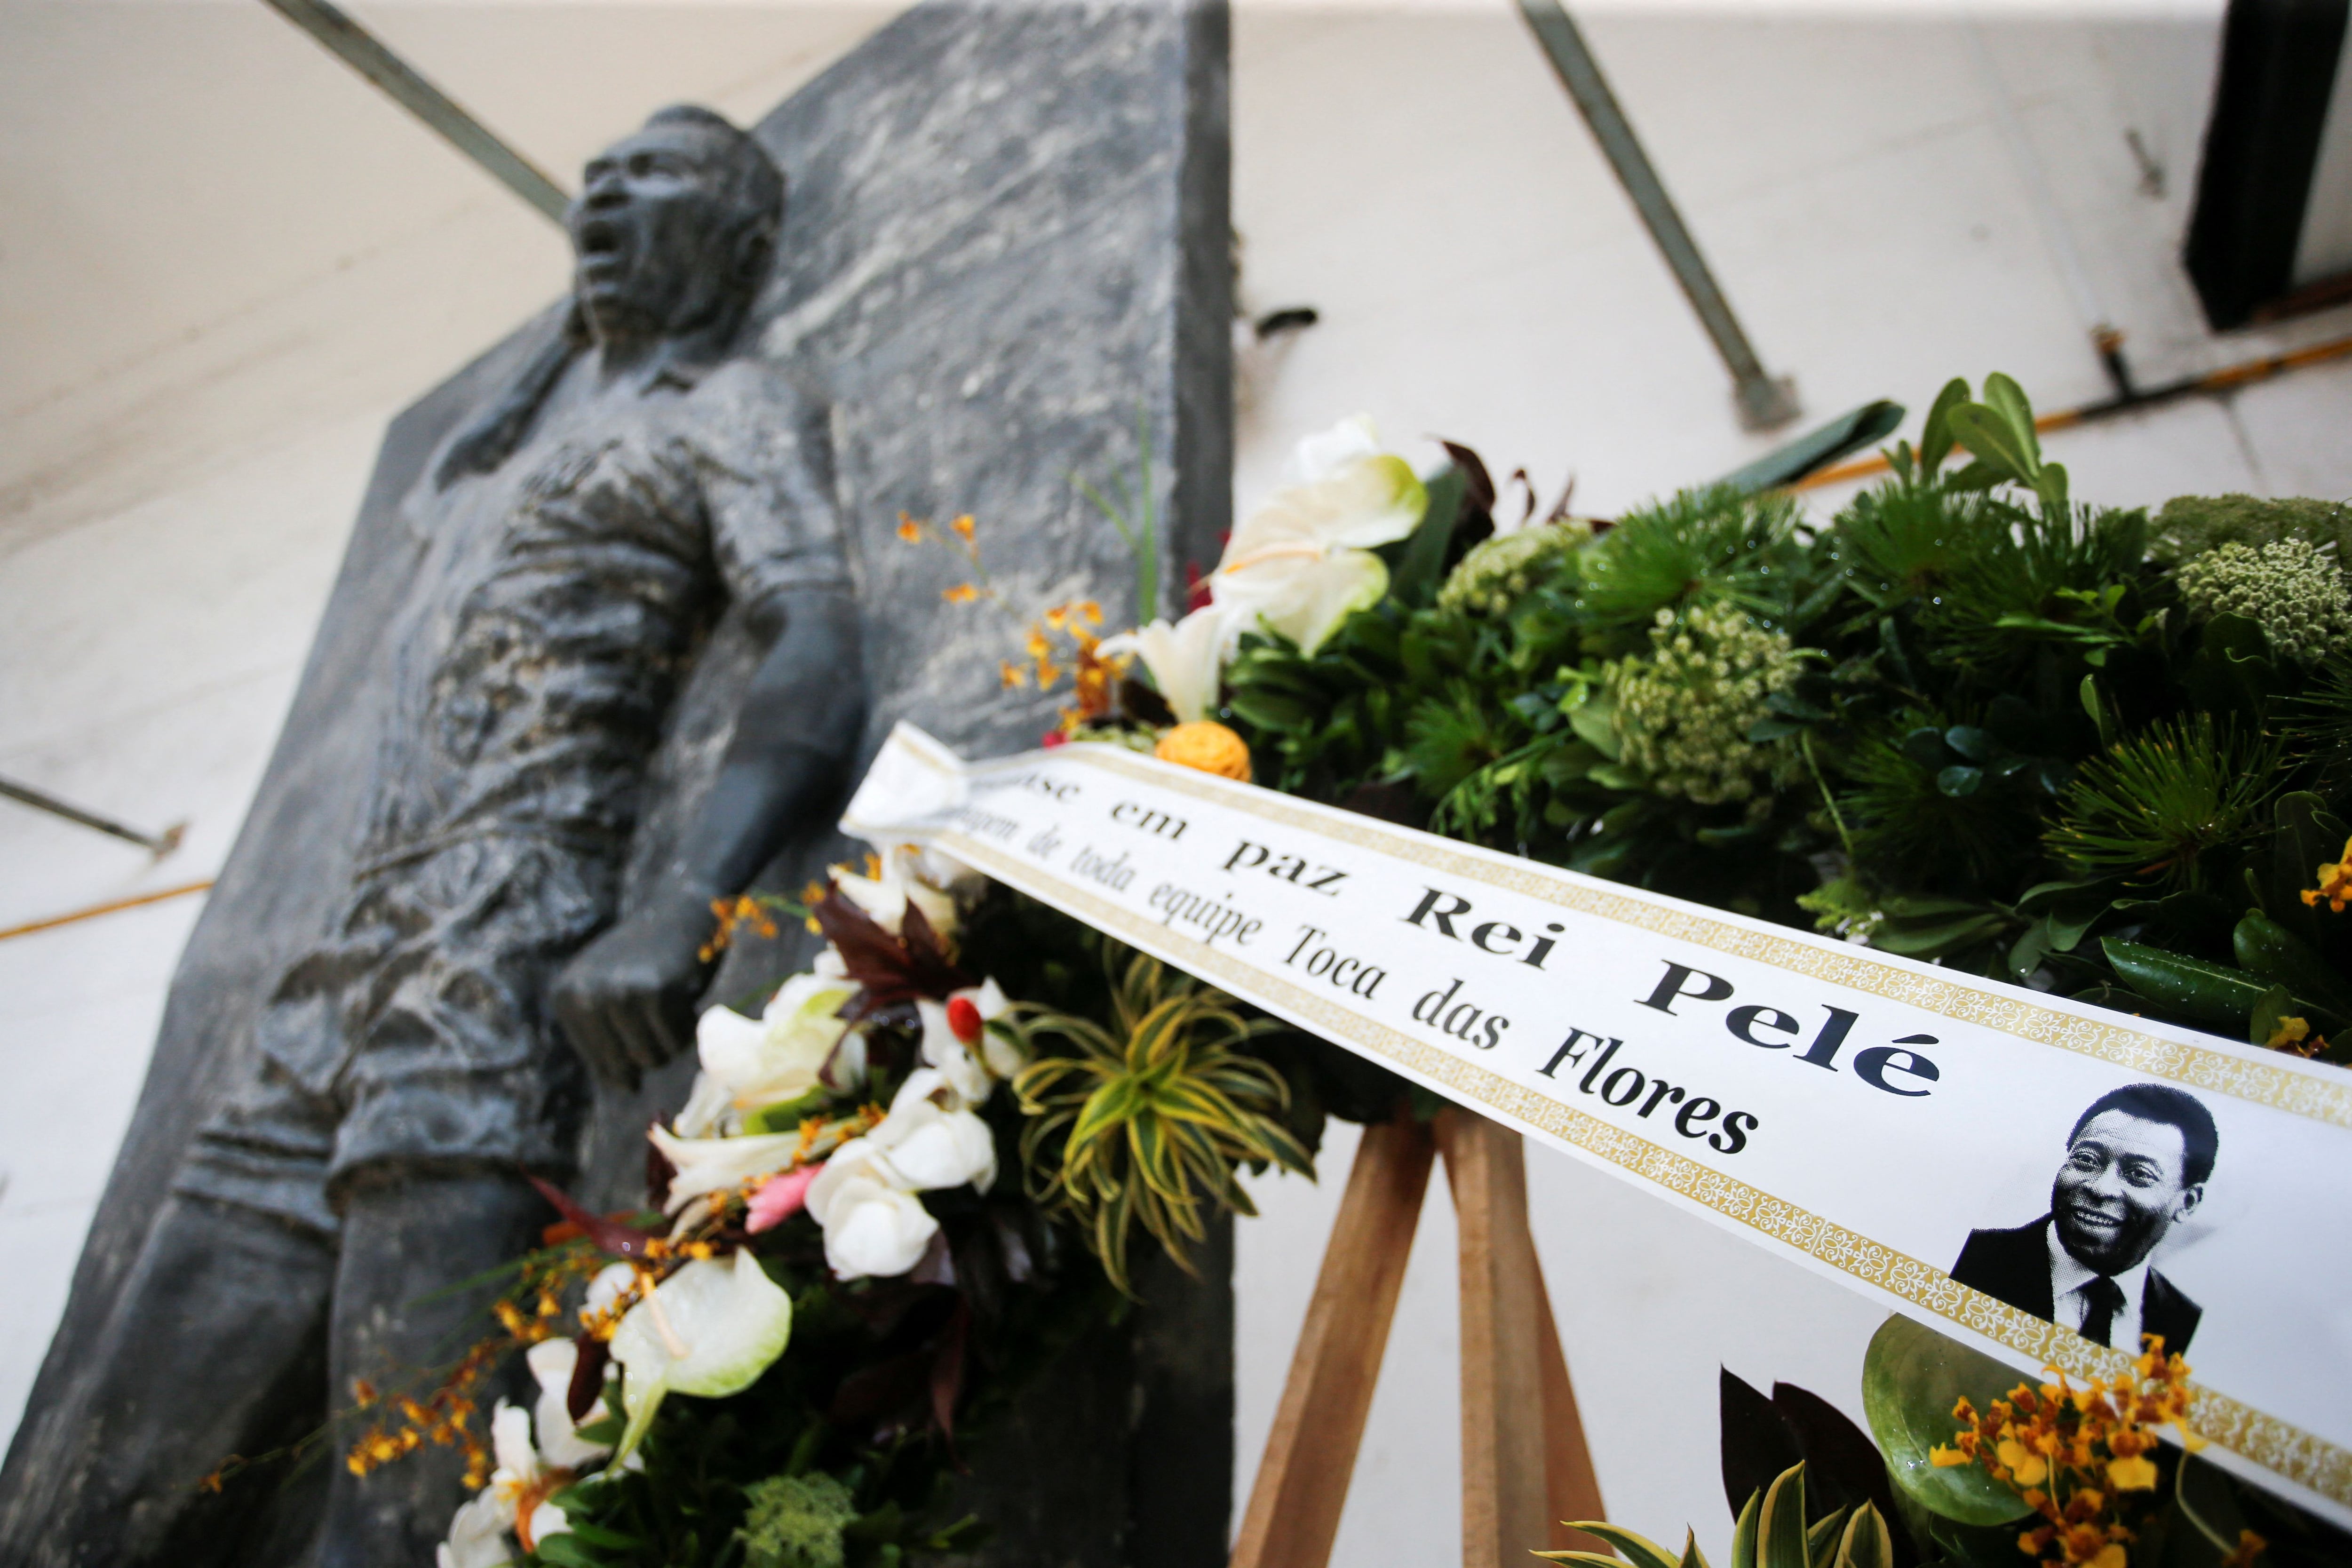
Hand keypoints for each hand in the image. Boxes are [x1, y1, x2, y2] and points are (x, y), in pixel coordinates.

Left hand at [552, 890, 719, 1088]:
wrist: (678, 906)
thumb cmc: (646, 956)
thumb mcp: (607, 988)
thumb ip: (603, 1031)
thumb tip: (621, 1088)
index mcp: (565, 996)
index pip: (594, 1060)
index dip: (621, 1068)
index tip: (637, 1065)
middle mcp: (585, 996)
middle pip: (621, 1064)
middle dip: (647, 1058)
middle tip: (663, 1035)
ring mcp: (619, 993)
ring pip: (650, 1057)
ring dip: (669, 1045)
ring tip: (675, 1016)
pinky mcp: (655, 991)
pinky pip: (675, 1040)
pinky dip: (686, 1031)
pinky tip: (687, 1004)